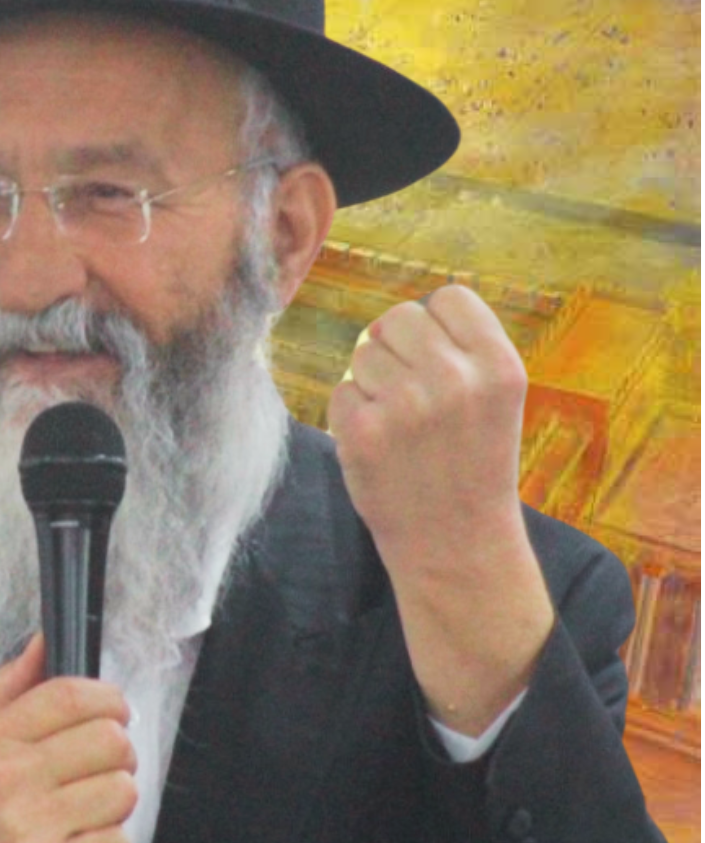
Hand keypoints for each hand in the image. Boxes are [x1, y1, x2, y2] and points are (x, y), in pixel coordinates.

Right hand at [0, 634, 134, 842]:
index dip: (107, 701)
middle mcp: (9, 776)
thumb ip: (12, 689)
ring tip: (86, 816)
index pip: (70, 696)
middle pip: (109, 740)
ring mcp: (31, 824)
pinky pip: (118, 842)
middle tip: (98, 775)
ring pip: (121, 791)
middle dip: (118, 758)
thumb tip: (43, 640)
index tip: (113, 716)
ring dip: (115, 806)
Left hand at [328, 283, 550, 733]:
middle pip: (399, 317)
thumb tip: (397, 315)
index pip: (450, 297)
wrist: (457, 544)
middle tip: (416, 397)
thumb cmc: (472, 462)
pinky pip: (341, 389)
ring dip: (374, 380)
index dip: (438, 324)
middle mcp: (456, 380)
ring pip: (364, 352)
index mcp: (499, 367)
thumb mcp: (495, 399)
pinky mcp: (361, 430)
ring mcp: (405, 405)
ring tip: (403, 425)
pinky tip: (382, 445)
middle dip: (398, 349)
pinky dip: (353, 412)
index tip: (443, 360)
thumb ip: (459, 349)